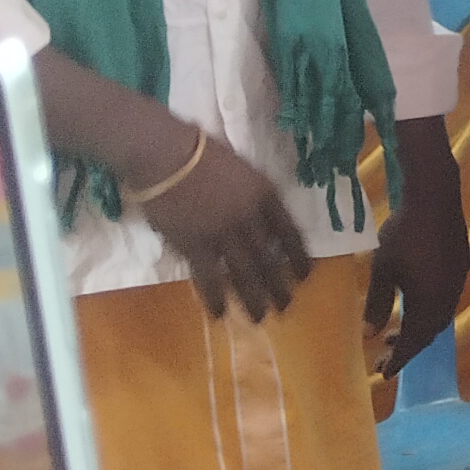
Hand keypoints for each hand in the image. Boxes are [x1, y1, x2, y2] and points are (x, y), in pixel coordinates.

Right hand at [129, 127, 312, 321]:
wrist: (163, 154)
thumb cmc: (199, 151)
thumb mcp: (242, 167)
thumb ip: (255, 194)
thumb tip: (263, 221)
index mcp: (265, 195)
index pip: (291, 233)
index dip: (300, 257)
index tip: (306, 275)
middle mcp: (250, 218)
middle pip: (271, 260)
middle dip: (280, 287)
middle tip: (285, 305)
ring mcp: (223, 234)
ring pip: (245, 275)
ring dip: (254, 300)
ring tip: (259, 318)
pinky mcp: (195, 246)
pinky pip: (209, 279)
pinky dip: (215, 299)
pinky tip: (220, 313)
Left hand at [365, 119, 469, 376]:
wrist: (436, 197)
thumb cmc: (403, 233)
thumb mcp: (382, 269)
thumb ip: (376, 303)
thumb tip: (369, 335)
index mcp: (431, 302)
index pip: (414, 341)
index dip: (398, 359)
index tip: (382, 373)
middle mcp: (450, 296)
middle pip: (430, 333)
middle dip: (408, 346)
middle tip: (385, 354)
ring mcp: (458, 280)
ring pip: (438, 316)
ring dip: (418, 327)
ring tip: (394, 330)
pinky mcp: (461, 265)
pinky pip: (445, 299)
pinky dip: (427, 310)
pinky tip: (412, 301)